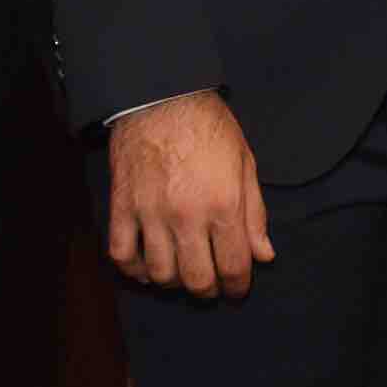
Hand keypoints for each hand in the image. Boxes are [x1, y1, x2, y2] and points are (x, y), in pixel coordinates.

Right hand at [102, 91, 272, 299]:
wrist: (160, 96)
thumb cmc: (209, 126)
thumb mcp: (245, 163)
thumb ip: (255, 213)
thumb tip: (264, 255)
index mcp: (223, 204)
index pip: (234, 266)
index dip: (239, 286)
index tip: (238, 288)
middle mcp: (187, 216)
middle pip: (197, 279)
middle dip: (209, 290)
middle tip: (212, 285)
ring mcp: (150, 214)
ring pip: (160, 274)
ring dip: (174, 282)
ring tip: (182, 273)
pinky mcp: (122, 207)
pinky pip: (122, 255)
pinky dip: (134, 270)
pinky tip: (147, 268)